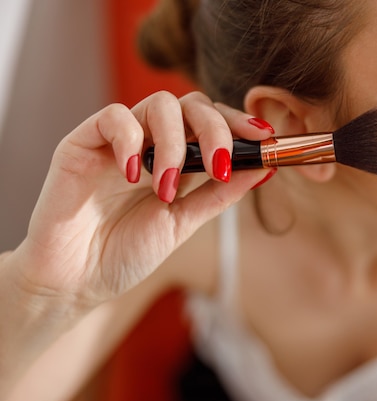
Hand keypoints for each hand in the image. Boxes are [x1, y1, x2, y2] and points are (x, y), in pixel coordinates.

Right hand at [11, 91, 272, 307]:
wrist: (75, 282)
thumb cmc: (126, 253)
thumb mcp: (184, 222)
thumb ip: (220, 194)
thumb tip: (264, 168)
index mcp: (177, 160)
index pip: (212, 122)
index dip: (239, 123)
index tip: (264, 137)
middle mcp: (150, 144)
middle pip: (192, 105)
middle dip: (216, 129)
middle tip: (220, 165)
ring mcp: (118, 141)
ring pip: (158, 105)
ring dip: (176, 144)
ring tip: (168, 188)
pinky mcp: (82, 143)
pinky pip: (113, 117)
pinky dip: (132, 140)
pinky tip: (135, 175)